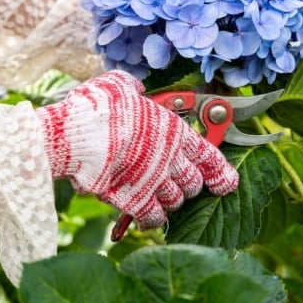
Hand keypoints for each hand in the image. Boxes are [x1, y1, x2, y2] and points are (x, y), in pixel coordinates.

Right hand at [35, 70, 238, 228]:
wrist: (75, 136)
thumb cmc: (97, 107)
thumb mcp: (119, 85)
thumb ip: (133, 88)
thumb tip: (136, 90)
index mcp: (173, 130)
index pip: (209, 156)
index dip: (220, 171)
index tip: (226, 181)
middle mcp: (170, 159)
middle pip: (194, 183)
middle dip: (190, 184)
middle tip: (180, 182)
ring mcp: (154, 182)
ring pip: (176, 201)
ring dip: (171, 200)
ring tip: (159, 195)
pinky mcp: (135, 201)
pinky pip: (154, 217)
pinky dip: (152, 218)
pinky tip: (146, 215)